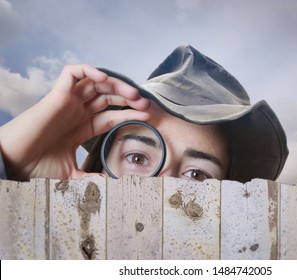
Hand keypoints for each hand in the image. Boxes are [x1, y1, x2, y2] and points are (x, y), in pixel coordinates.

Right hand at [0, 64, 150, 179]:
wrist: (13, 163)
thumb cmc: (37, 168)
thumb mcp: (73, 175)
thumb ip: (92, 177)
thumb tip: (113, 186)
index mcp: (83, 127)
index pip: (113, 115)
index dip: (130, 114)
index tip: (148, 117)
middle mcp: (78, 111)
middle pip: (109, 96)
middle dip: (128, 97)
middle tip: (145, 103)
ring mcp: (68, 101)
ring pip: (96, 82)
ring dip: (116, 84)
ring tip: (133, 94)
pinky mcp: (57, 93)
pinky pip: (72, 73)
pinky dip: (88, 70)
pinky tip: (104, 78)